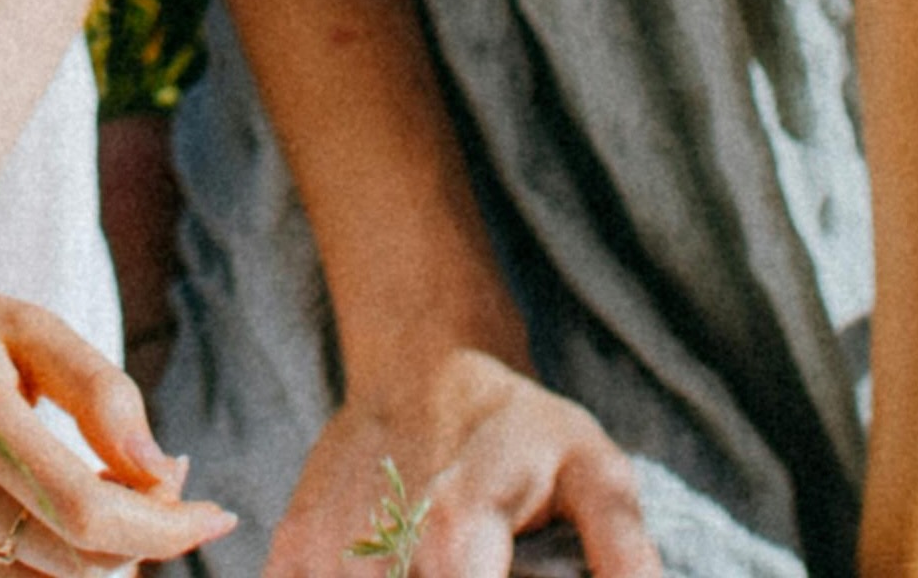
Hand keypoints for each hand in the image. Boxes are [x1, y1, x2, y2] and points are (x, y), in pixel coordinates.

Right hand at [0, 271, 230, 577]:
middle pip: (76, 564)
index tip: (216, 510)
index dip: (167, 528)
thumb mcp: (23, 323)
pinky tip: (54, 515)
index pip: (88, 516)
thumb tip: (164, 472)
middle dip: (144, 538)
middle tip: (164, 486)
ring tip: (107, 493)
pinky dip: (43, 566)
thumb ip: (101, 392)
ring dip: (97, 558)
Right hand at [280, 349, 658, 577]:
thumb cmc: (520, 429)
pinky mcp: (294, 547)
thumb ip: (623, 550)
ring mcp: (326, 548)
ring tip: (434, 566)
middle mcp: (383, 543)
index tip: (510, 575)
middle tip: (491, 564)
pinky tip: (388, 571)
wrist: (421, 361)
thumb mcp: (595, 472)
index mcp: (458, 527)